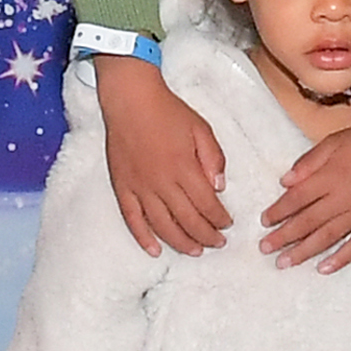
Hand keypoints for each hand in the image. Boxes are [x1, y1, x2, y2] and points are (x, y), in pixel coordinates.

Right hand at [95, 56, 228, 257]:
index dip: (220, 218)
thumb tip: (219, 189)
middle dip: (206, 236)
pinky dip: (143, 238)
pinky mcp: (122, 187)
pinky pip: (132, 219)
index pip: (207, 204)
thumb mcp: (201, 128)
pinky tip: (155, 250)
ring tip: (195, 250)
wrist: (130, 100)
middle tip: (217, 242)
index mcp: (184, 167)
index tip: (228, 224)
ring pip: (162, 226)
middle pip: (187, 220)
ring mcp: (140, 187)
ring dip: (181, 242)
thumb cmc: (168, 111)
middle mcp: (162, 182)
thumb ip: (214, 158)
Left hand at [261, 113, 350, 272]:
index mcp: (329, 177)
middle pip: (306, 222)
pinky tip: (323, 269)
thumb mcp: (333, 141)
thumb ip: (308, 162)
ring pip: (327, 238)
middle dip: (283, 237)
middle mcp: (342, 198)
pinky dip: (340, 259)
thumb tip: (284, 182)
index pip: (296, 199)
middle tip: (264, 249)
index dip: (278, 211)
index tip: (264, 222)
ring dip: (303, 252)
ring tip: (284, 263)